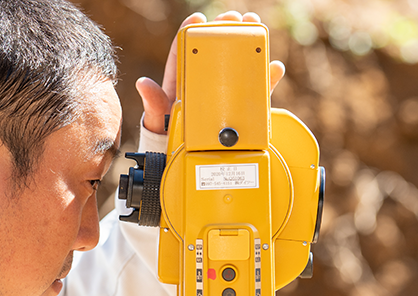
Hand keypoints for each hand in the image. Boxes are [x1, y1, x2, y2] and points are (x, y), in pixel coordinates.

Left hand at [136, 11, 286, 133]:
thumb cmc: (168, 134)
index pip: (184, 51)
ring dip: (248, 45)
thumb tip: (143, 84)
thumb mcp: (157, 119)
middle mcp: (203, 83)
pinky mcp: (238, 108)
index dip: (190, 32)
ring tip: (255, 26)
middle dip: (224, 30)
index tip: (197, 18)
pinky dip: (266, 79)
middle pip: (214, 51)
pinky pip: (253, 92)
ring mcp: (222, 94)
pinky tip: (274, 67)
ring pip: (237, 65)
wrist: (183, 155)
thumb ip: (152, 103)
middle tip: (233, 17)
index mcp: (181, 81)